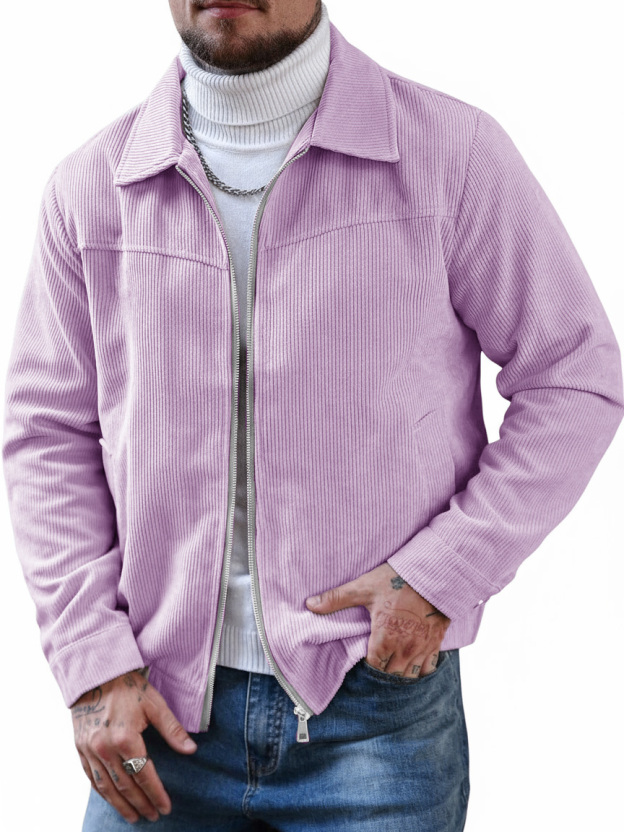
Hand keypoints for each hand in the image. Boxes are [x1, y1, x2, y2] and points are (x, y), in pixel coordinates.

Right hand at [71, 669, 197, 823]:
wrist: (96, 674)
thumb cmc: (129, 686)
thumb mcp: (154, 703)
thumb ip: (172, 729)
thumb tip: (191, 750)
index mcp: (126, 737)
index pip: (144, 775)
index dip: (156, 794)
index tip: (166, 807)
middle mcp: (105, 748)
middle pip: (125, 786)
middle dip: (141, 804)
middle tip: (153, 816)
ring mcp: (90, 750)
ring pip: (106, 787)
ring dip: (121, 805)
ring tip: (134, 817)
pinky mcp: (80, 749)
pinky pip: (91, 778)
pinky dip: (103, 793)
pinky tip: (112, 800)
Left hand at [306, 562, 450, 676]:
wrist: (434, 573)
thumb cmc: (397, 580)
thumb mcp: (364, 587)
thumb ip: (337, 598)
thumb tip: (310, 604)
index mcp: (384, 639)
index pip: (373, 667)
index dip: (367, 666)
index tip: (363, 660)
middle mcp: (404, 649)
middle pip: (390, 675)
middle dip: (382, 671)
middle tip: (376, 663)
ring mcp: (422, 648)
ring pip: (410, 676)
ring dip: (400, 674)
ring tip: (392, 665)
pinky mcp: (436, 642)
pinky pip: (428, 668)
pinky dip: (420, 670)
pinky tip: (412, 663)